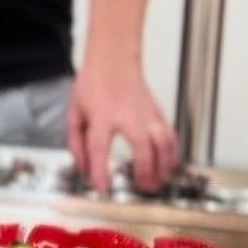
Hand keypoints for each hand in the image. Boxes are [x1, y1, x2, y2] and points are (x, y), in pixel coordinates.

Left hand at [69, 57, 177, 192]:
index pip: (99, 147)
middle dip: (144, 171)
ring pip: (162, 142)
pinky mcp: (157, 112)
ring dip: (163, 166)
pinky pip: (171, 135)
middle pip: (141, 146)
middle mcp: (127, 115)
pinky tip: (169, 165)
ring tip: (158, 182)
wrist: (113, 59)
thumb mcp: (75, 113)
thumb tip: (84, 169)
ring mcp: (146, 113)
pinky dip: (173, 153)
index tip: (102, 188)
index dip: (100, 170)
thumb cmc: (94, 84)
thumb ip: (77, 143)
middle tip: (142, 188)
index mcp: (101, 115)